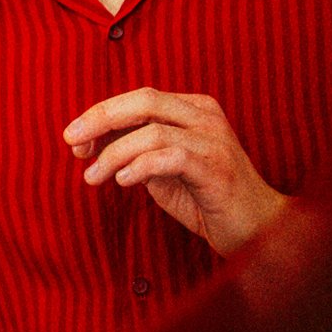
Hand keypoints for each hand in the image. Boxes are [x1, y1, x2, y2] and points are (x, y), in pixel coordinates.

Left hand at [62, 88, 286, 256]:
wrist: (259, 232)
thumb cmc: (207, 200)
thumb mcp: (162, 170)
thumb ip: (134, 151)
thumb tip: (92, 142)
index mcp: (191, 108)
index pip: (138, 98)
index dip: (101, 114)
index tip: (74, 138)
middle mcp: (203, 115)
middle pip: (142, 101)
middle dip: (100, 118)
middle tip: (72, 142)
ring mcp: (213, 139)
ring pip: (151, 130)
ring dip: (113, 153)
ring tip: (93, 177)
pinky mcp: (216, 166)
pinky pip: (169, 156)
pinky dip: (139, 166)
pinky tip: (122, 181)